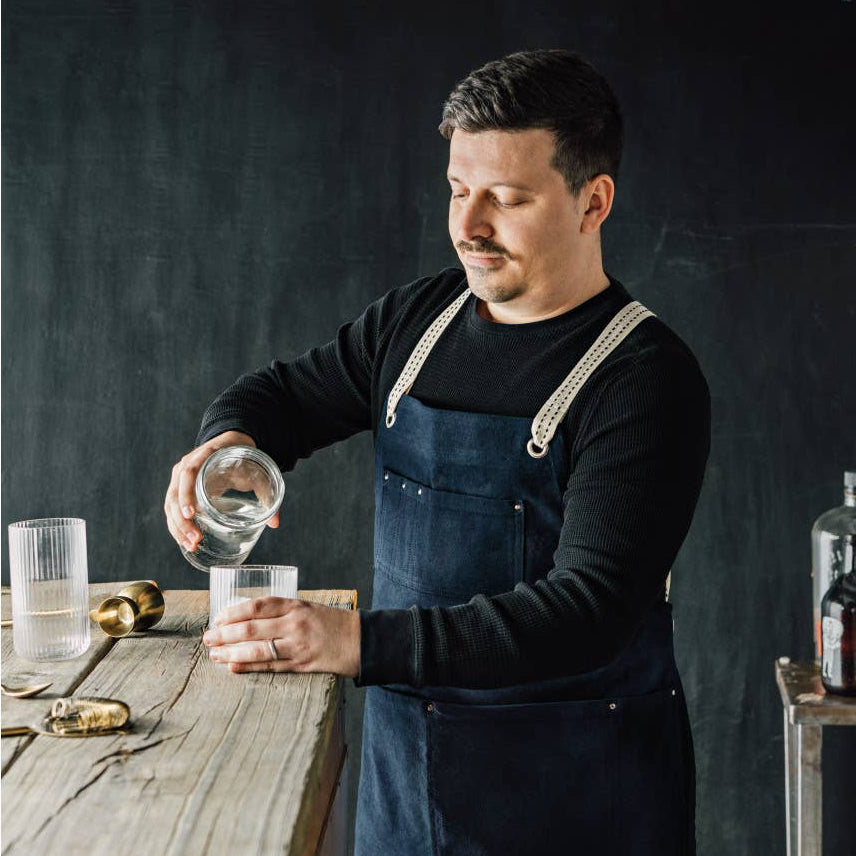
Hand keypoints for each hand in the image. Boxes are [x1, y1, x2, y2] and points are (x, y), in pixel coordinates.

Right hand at [164, 430, 279, 551]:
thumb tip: (274, 523)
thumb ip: (266, 494)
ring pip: (170, 504)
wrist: (232, 442)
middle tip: (195, 539)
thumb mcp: (256, 471)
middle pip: (175, 494)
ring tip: (191, 544)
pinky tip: (184, 540)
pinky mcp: (180, 489)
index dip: (187, 494)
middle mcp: (186, 466)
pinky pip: (172, 507)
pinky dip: (176, 524)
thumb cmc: (243, 456)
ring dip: (177, 526)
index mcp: (204, 456)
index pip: (188, 473)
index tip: (191, 514)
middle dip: (182, 520)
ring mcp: (179, 478)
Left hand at [202, 597, 360, 676]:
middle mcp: (295, 624)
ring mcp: (298, 646)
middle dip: (225, 634)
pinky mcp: (301, 665)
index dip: (234, 612)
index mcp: (295, 606)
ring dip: (231, 652)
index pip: (258, 606)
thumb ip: (281, 612)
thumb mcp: (307, 608)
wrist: (360, 640)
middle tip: (208, 638)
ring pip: (256, 650)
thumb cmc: (331, 623)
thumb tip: (246, 618)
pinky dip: (249, 667)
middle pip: (252, 629)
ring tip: (214, 655)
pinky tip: (232, 666)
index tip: (217, 618)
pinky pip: (269, 667)